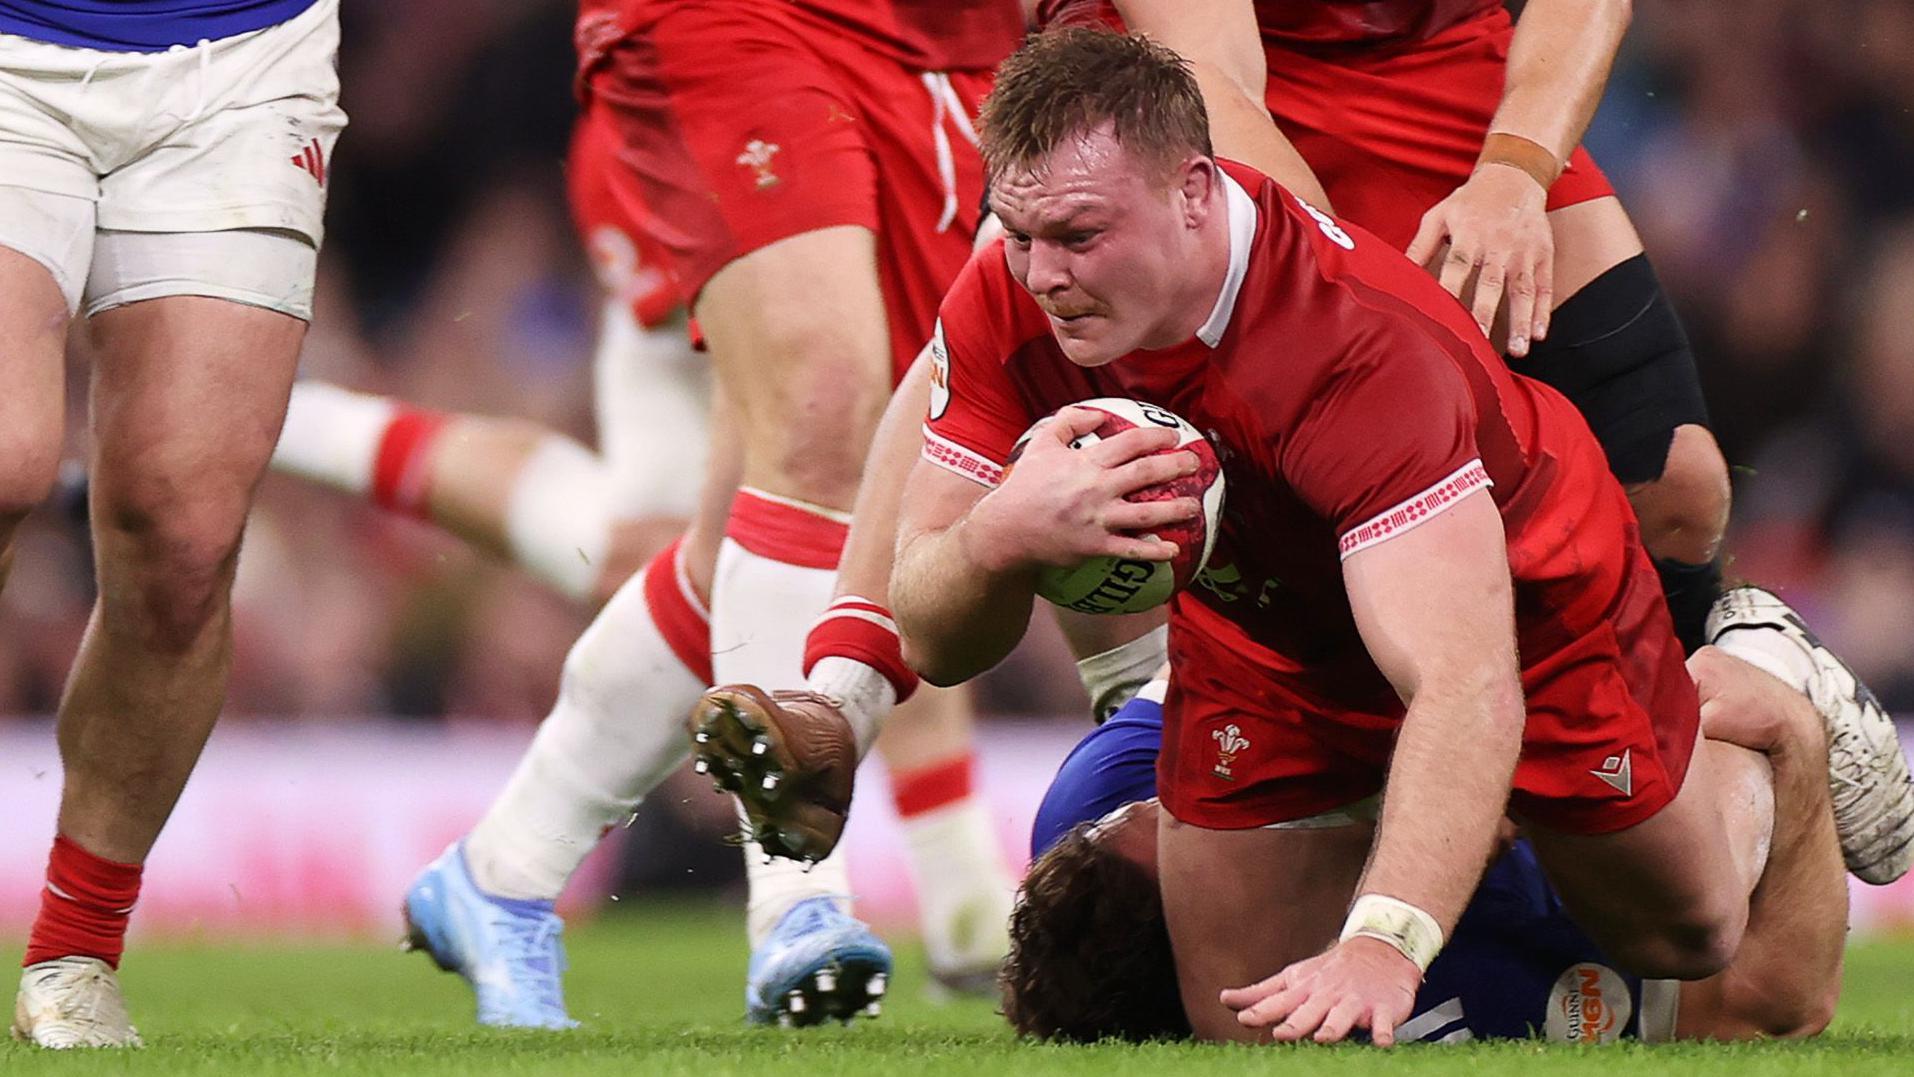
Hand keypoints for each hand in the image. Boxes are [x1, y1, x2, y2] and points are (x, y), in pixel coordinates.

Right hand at [964, 406, 1200, 572]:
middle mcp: (1096, 488)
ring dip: (1175, 509)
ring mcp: (1097, 519)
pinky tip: (1173, 550)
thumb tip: (1099, 413)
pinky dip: (1154, 551)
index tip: (1174, 437)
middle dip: (1176, 466)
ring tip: (1193, 506)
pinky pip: (1130, 550)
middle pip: (1146, 473)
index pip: (1130, 443)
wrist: (1006, 529)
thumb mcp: (1040, 444)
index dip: (1156, 437)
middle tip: (1196, 464)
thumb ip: (1068, 422)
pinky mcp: (1095, 546)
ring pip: (1146, 513)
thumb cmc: (1024, 486)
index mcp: (1086, 462)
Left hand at [1219, 936, 1420, 1045]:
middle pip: (1308, 1012)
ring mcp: (1355, 1002)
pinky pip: (1385, 1023)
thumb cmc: (1328, 971)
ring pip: (1343, 1017)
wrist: (1379, 949)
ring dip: (1333, 1026)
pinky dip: (1383, 1032)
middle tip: (1281, 1034)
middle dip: (1295, 1024)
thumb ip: (1261, 994)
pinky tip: (1381, 1042)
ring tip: (1324, 1037)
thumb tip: (1225, 1000)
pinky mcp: (1383, 1009)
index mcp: (1304, 991)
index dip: (1260, 1011)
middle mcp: (1327, 996)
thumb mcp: (1293, 979)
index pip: (1278, 1002)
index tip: (1244, 1019)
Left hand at [1404, 164, 1553, 357]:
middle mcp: (1497, 244)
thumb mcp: (1439, 215)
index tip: (1441, 317)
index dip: (1449, 290)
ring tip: (1520, 350)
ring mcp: (1523, 251)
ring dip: (1522, 321)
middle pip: (1490, 282)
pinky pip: (1544, 286)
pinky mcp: (1543, 255)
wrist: (1514, 177)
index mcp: (1468, 234)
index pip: (1456, 265)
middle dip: (1486, 313)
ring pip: (1522, 289)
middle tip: (1480, 342)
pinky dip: (1543, 311)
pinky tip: (1539, 334)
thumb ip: (1419, 247)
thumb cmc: (1470, 202)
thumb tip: (1394, 275)